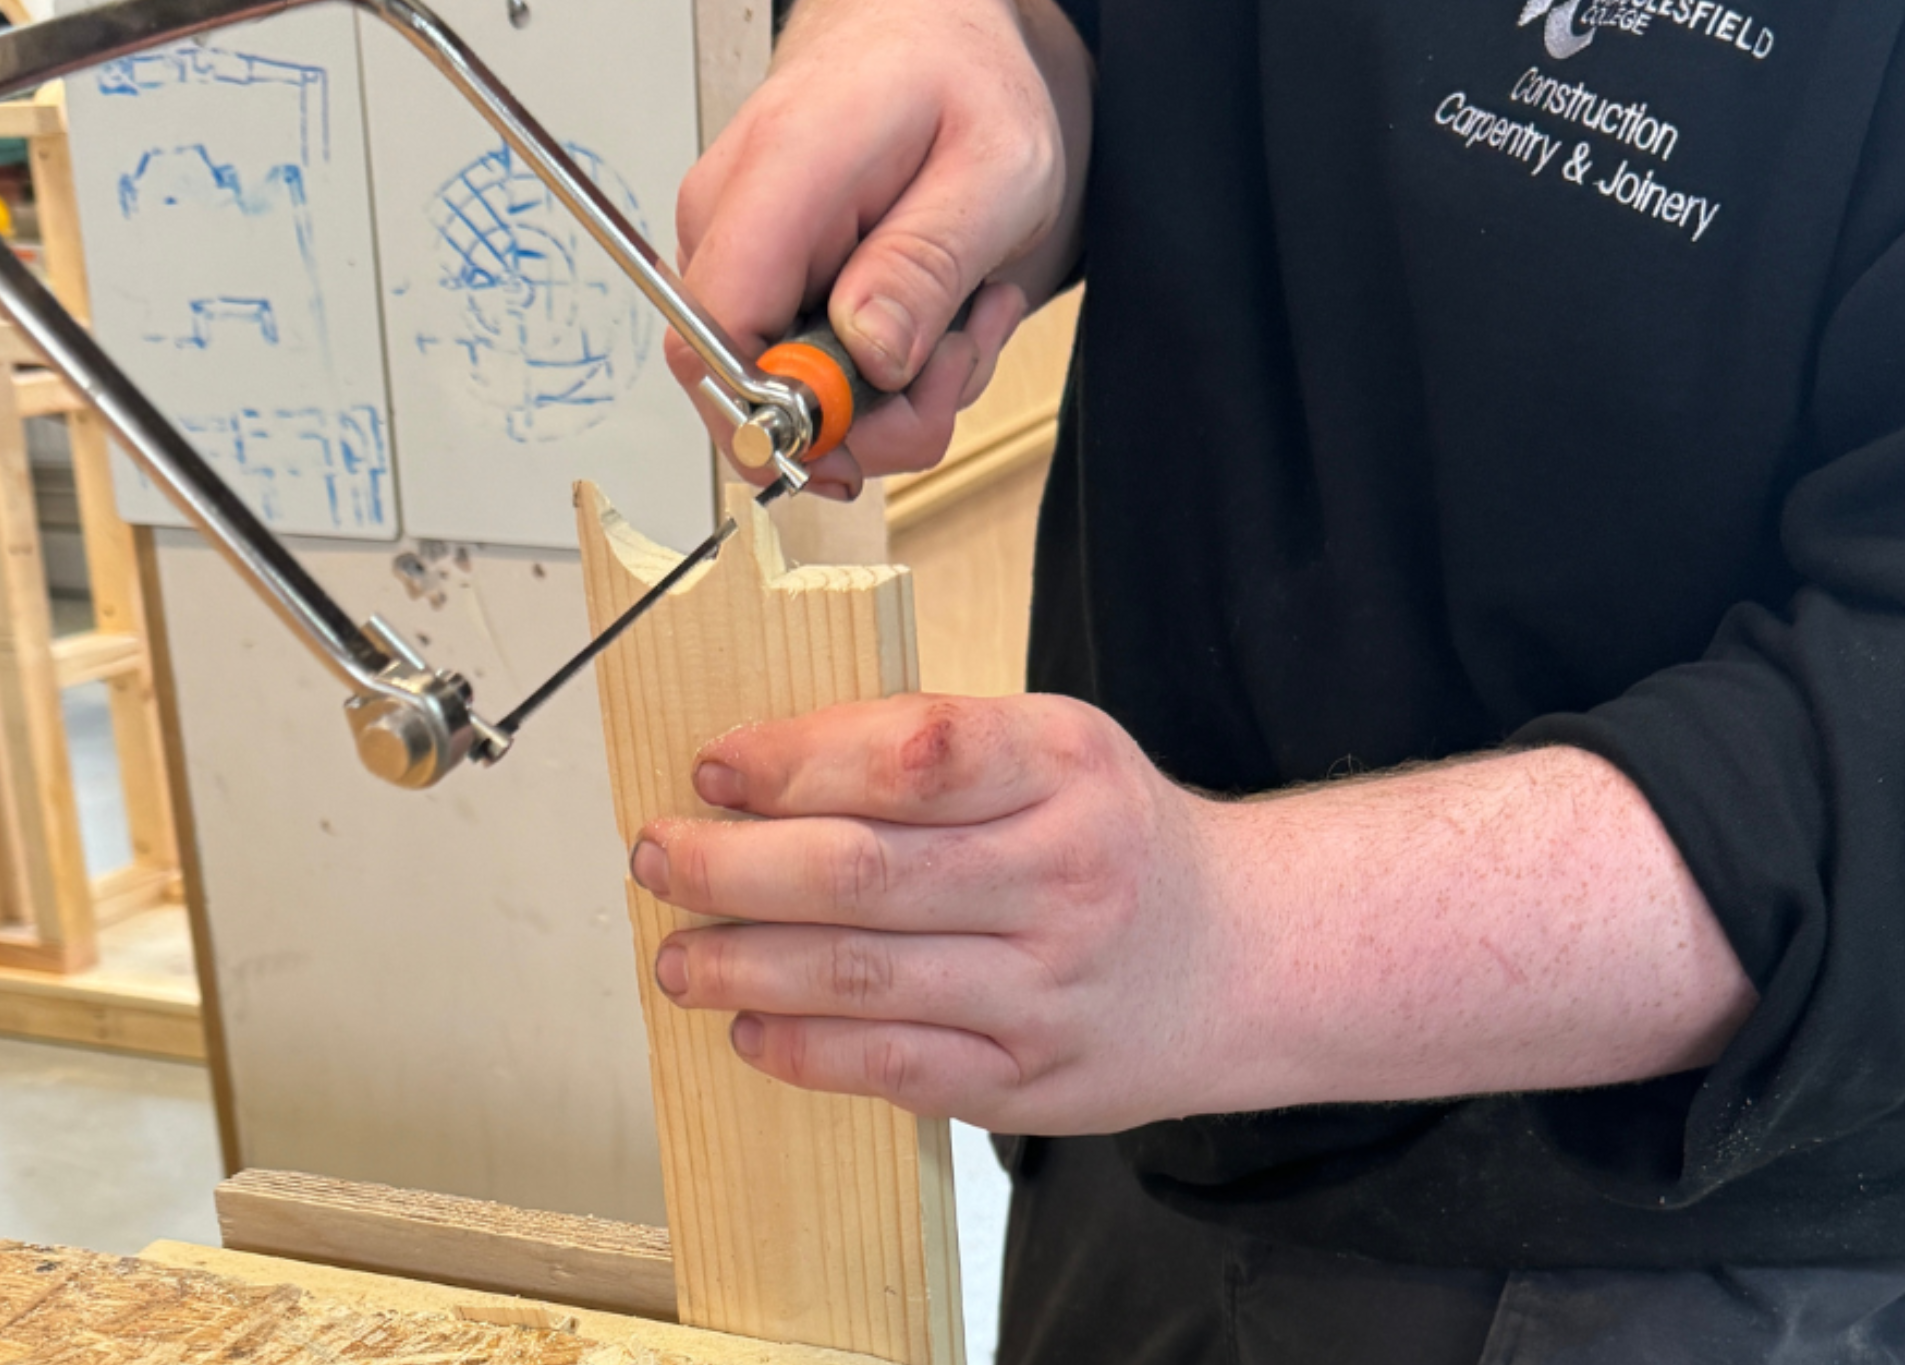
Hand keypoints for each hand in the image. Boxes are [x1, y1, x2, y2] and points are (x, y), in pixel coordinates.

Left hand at [628, 693, 1240, 1133]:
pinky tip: (750, 1029)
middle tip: (659, 857)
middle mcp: (1063, 876)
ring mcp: (1048, 989)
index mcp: (1065, 767)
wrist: (1245, 957)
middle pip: (862, 872)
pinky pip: (893, 1068)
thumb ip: (927, 746)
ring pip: (861, 978)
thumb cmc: (1118, 838)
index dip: (793, 760)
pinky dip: (804, 1051)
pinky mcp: (1030, 1081)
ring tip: (678, 956)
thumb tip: (762, 767)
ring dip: (742, 967)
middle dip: (731, 867)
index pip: (909, 755)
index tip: (714, 768)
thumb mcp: (1055, 748)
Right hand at [667, 0, 1093, 497]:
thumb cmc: (960, 79)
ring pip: (790, 403)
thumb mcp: (994, 169)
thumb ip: (925, 266)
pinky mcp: (759, 292)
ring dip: (896, 398)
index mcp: (778, 176)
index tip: (869, 424)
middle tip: (956, 358)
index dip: (783, 413)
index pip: (718, 336)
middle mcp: (731, 222)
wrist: (933, 37)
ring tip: (960, 320)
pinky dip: (885, 381)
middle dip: (872, 418)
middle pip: (751, 392)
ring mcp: (738, 261)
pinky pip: (807, 383)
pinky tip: (932, 319)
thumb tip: (869, 358)